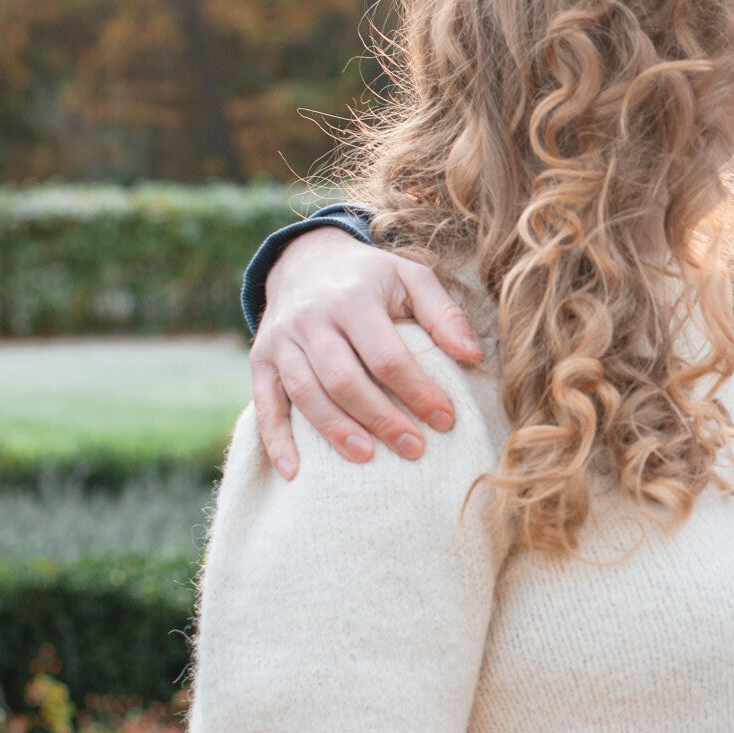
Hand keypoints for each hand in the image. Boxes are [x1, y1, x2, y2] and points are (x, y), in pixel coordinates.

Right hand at [252, 229, 485, 478]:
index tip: (445, 420)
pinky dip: (276, 440)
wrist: (305, 260)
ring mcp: (281, 341)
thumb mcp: (410, 277)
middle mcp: (312, 318)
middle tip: (414, 449)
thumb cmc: (370, 278)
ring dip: (337, 431)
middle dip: (381, 419)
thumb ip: (443, 313)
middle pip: (345, 379)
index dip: (417, 390)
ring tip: (367, 457)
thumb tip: (472, 356)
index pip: (386, 355)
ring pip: (307, 394)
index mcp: (352, 298)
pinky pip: (265, 403)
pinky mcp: (261, 359)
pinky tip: (294, 471)